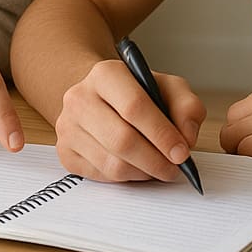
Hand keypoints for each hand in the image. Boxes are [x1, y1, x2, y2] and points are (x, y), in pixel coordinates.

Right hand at [53, 59, 205, 182]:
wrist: (101, 98)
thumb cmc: (138, 94)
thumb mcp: (168, 88)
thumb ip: (187, 107)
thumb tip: (186, 138)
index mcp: (105, 73)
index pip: (134, 107)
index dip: (162, 134)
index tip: (182, 153)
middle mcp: (79, 97)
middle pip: (122, 140)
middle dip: (155, 160)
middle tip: (175, 168)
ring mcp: (68, 126)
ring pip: (112, 164)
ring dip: (144, 172)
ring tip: (159, 167)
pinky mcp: (65, 152)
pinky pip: (101, 176)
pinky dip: (127, 178)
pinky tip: (138, 167)